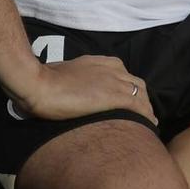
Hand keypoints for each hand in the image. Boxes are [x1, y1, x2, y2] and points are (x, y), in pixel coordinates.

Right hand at [12, 55, 154, 123]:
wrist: (40, 85)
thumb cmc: (43, 81)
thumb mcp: (62, 74)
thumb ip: (72, 79)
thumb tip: (66, 88)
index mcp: (98, 62)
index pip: (123, 74)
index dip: (129, 88)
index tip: (129, 100)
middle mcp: (111, 69)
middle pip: (136, 84)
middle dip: (141, 98)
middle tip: (142, 114)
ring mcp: (114, 82)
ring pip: (140, 95)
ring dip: (146, 108)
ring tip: (149, 123)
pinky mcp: (114, 97)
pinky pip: (138, 107)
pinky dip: (146, 116)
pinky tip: (149, 126)